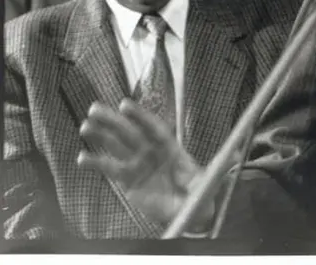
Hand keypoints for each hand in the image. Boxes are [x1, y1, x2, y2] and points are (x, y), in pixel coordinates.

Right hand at [77, 100, 212, 229]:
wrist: (189, 212)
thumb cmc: (199, 194)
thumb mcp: (207, 184)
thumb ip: (214, 171)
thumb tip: (233, 156)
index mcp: (171, 148)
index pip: (153, 128)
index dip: (139, 116)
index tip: (125, 104)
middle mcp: (152, 152)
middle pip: (131, 133)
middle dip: (114, 121)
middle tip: (95, 107)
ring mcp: (138, 165)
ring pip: (117, 147)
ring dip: (101, 136)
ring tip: (84, 126)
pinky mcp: (128, 181)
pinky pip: (110, 170)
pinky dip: (96, 163)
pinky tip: (82, 158)